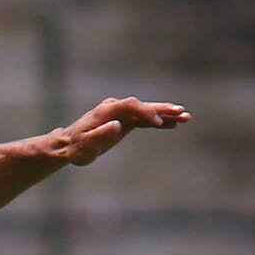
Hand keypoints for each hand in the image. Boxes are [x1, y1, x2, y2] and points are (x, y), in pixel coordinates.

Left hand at [45, 96, 190, 168]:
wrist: (69, 146)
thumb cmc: (76, 148)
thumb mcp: (86, 145)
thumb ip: (101, 135)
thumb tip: (117, 125)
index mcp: (107, 110)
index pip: (131, 106)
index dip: (145, 112)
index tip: (156, 123)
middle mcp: (116, 108)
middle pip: (143, 106)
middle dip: (163, 110)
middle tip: (182, 112)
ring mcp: (121, 114)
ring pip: (146, 112)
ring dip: (165, 115)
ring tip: (185, 117)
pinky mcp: (124, 122)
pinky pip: (144, 121)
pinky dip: (158, 122)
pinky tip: (174, 125)